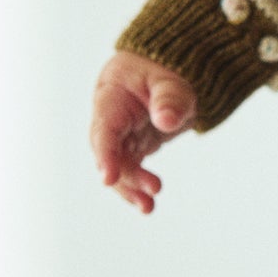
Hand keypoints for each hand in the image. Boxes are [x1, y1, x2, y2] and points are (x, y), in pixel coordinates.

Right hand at [90, 51, 197, 211]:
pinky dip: (137, 185)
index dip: (105, 154)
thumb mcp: (172, 80)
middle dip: (125, 176)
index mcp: (111, 98)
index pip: (105, 129)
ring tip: (148, 207)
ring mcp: (119, 134)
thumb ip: (170, 98)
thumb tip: (167, 121)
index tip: (109, 178)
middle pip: (109, 152)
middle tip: (151, 192)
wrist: (165, 69)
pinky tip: (147, 204)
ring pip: (119, 165)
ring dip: (131, 187)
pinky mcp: (131, 145)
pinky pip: (129, 168)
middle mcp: (109, 119)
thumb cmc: (164, 70)